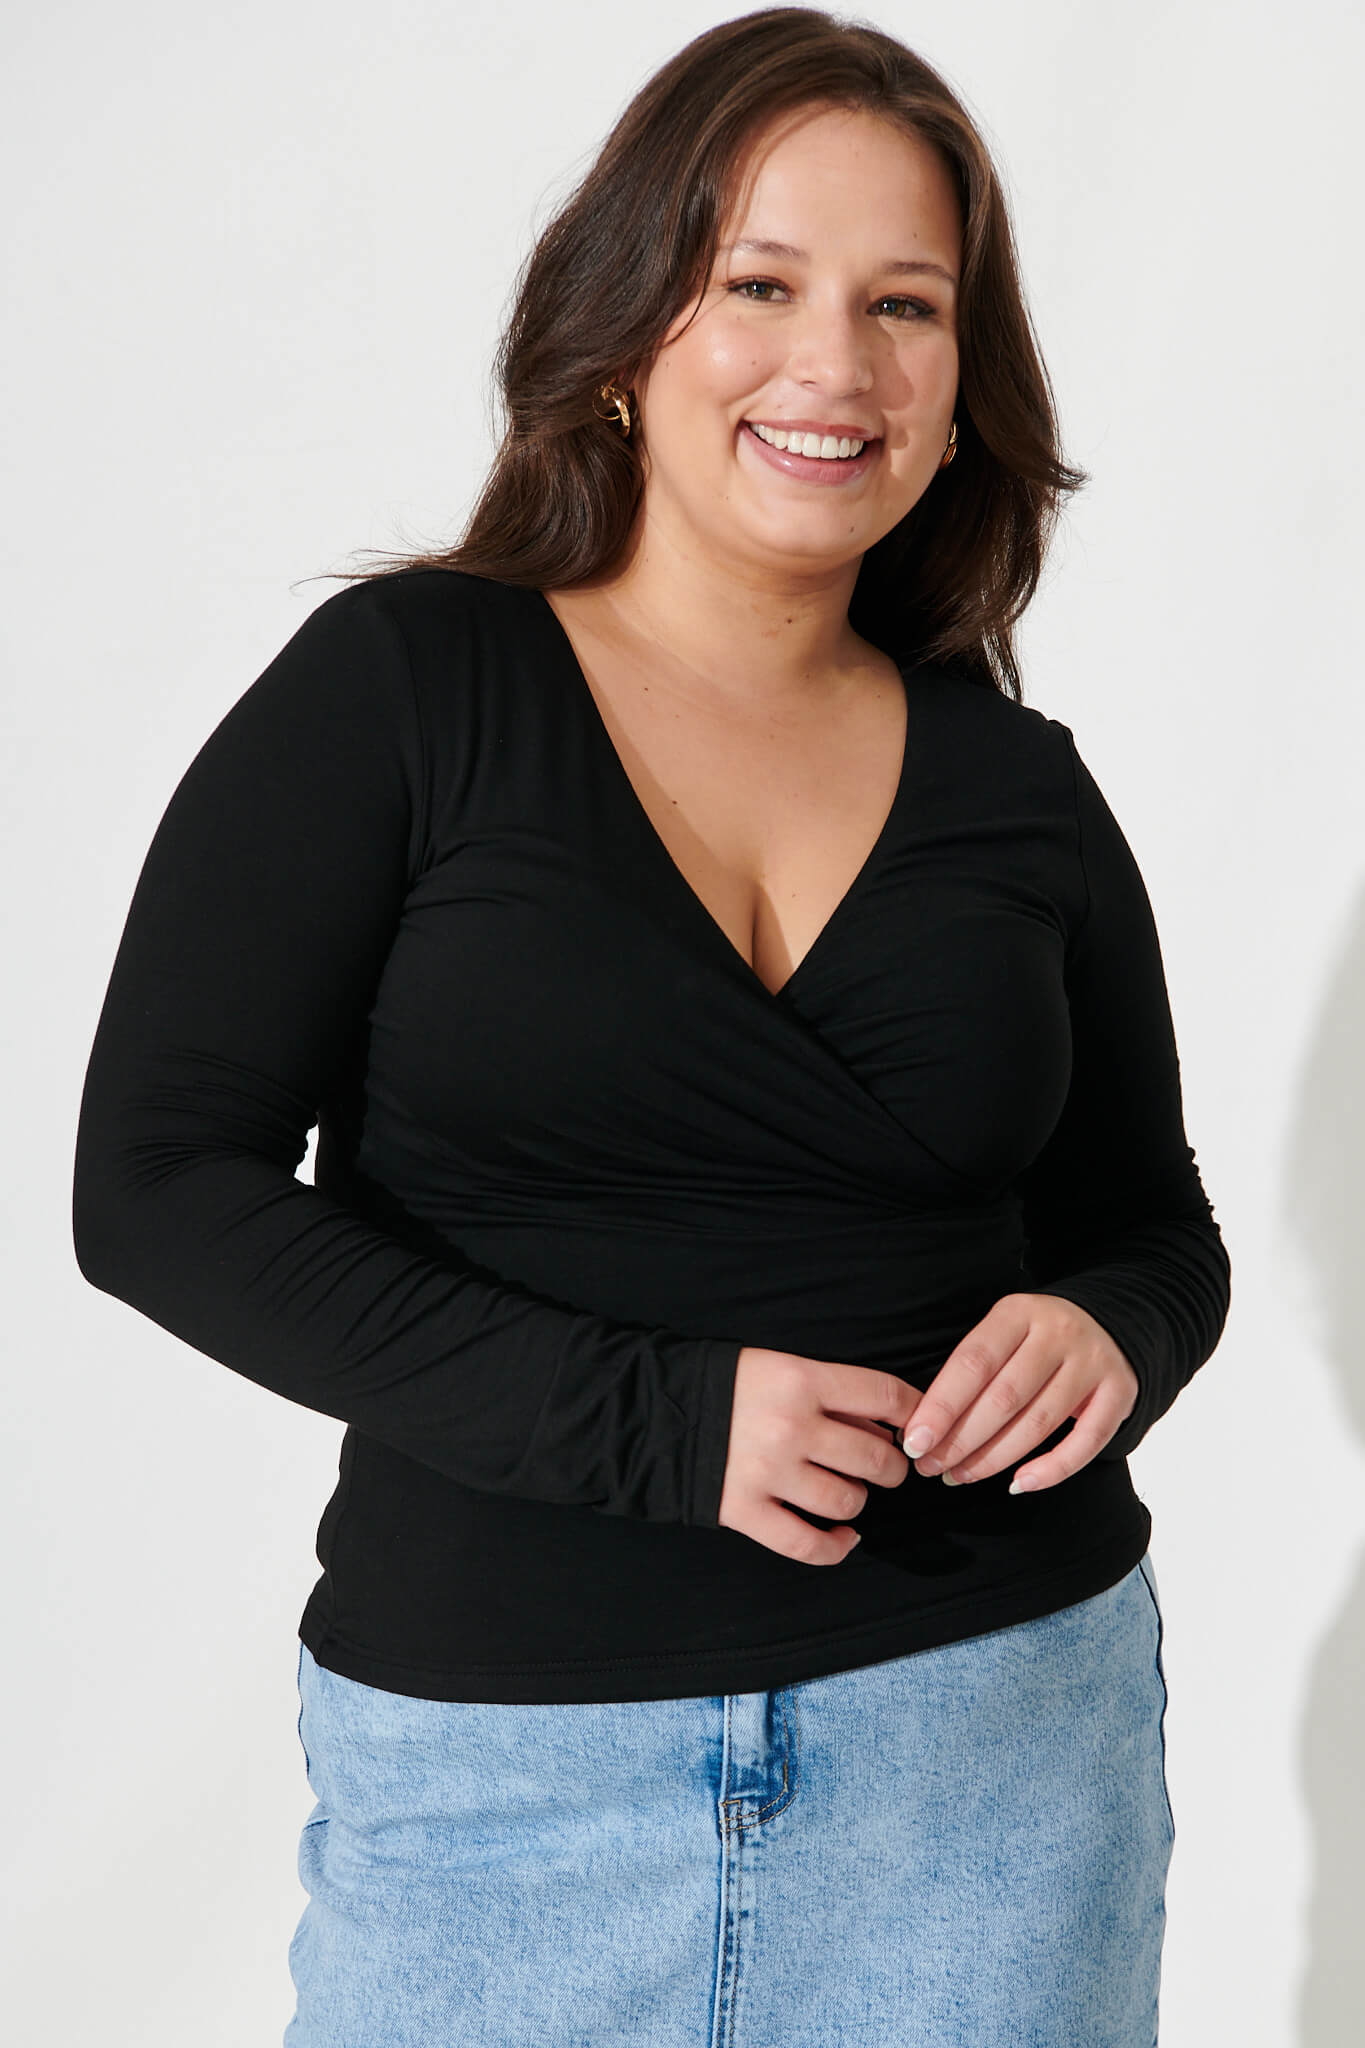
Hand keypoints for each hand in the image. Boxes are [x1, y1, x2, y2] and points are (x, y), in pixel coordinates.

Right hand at [717, 1347, 921, 1565]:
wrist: (648, 1410)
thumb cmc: (721, 1384)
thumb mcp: (776, 1366)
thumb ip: (829, 1393)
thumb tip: (886, 1426)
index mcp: (801, 1379)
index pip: (885, 1395)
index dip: (914, 1412)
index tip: (917, 1426)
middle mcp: (792, 1427)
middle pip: (876, 1458)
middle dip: (890, 1467)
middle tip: (884, 1468)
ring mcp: (769, 1473)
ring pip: (848, 1501)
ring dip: (857, 1502)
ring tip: (847, 1493)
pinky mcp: (746, 1511)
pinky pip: (808, 1545)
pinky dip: (835, 1547)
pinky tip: (844, 1538)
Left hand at [902, 1293, 1138, 1491]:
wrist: (1112, 1321)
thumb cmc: (1037, 1338)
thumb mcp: (1004, 1332)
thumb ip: (971, 1370)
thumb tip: (925, 1427)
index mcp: (1018, 1312)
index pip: (972, 1363)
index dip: (941, 1407)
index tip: (915, 1442)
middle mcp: (1058, 1333)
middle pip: (1003, 1397)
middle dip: (961, 1440)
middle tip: (932, 1468)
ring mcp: (1093, 1363)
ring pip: (1038, 1423)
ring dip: (994, 1459)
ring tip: (961, 1477)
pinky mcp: (1121, 1393)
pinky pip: (1085, 1442)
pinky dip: (1051, 1470)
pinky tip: (1018, 1484)